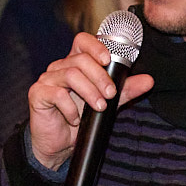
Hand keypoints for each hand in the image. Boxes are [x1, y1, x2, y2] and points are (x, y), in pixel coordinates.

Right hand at [26, 32, 153, 170]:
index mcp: (75, 63)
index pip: (82, 41)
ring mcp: (47, 80)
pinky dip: (71, 108)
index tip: (108, 60)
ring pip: (70, 75)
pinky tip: (75, 119)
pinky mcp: (37, 94)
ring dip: (89, 92)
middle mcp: (59, 67)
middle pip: (80, 60)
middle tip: (110, 95)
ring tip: (99, 108)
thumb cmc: (80, 119)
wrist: (59, 144)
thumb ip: (125, 90)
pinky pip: (56, 94)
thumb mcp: (107, 103)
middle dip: (100, 77)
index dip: (95, 46)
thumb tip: (148, 81)